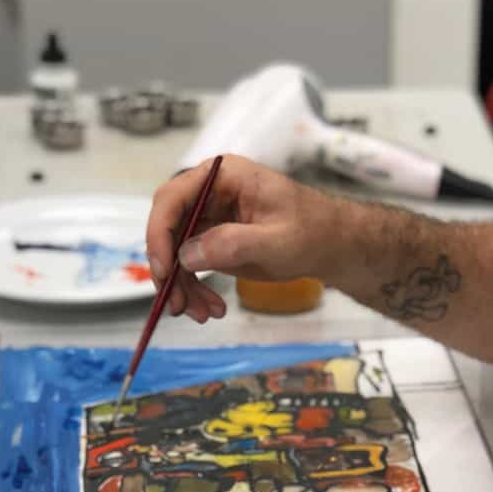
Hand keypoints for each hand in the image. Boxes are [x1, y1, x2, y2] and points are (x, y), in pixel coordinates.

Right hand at [146, 155, 335, 322]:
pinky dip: (194, 289)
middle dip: (169, 268)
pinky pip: (190, 265)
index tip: (164, 269)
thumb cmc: (313, 232)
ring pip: (175, 252)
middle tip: (176, 303)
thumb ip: (233, 243)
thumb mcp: (277, 240)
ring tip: (202, 314)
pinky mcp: (213, 240)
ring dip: (182, 286)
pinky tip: (212, 309)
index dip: (159, 232)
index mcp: (224, 176)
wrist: (333, 246)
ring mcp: (209, 217)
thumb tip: (187, 255)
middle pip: (168, 227)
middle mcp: (209, 192)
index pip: (173, 197)